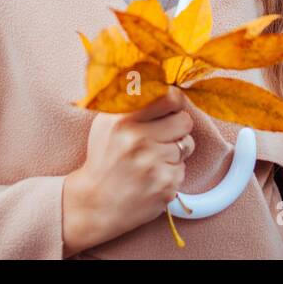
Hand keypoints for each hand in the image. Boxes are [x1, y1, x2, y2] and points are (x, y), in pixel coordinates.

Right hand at [62, 87, 195, 254]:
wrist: (95, 204)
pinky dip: (171, 173)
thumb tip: (161, 80)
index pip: (169, 97)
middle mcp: (137, 140)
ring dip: (175, 152)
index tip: (171, 106)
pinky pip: (183, 169)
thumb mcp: (106, 123)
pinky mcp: (165, 185)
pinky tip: (152, 177)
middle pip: (185, 120)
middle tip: (162, 136)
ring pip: (187, 145)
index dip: (175, 101)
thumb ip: (131, 101)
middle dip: (178, 127)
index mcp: (122, 120)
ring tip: (152, 159)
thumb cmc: (104, 159)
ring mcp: (153, 164)